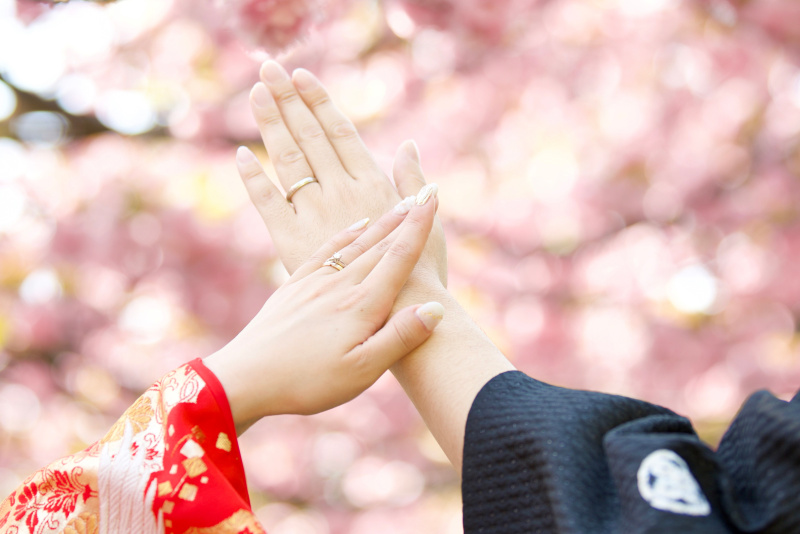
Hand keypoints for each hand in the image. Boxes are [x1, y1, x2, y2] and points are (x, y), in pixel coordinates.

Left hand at [204, 194, 443, 429]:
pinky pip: (325, 251)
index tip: (433, 196)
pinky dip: (344, 235)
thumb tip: (436, 307)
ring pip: (354, 244)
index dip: (419, 227)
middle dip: (405, 218)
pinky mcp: (294, 287)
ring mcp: (314, 283)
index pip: (399, 258)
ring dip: (380, 223)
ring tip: (398, 204)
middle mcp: (339, 286)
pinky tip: (353, 229)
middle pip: (379, 244)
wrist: (244, 378)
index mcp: (362, 305)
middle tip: (423, 191)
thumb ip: (400, 338)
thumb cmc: (307, 382)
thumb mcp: (362, 371)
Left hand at [237, 60, 446, 285]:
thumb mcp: (428, 235)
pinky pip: (268, 203)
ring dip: (272, 124)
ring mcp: (313, 218)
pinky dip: (254, 178)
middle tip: (270, 68)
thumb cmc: (418, 282)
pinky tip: (241, 154)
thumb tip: (412, 154)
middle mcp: (340, 196)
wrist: (392, 319)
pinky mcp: (290, 243)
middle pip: (311, 139)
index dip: (321, 104)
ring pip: (288, 161)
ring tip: (257, 91)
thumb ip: (416, 193)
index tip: (303, 77)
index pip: (343, 135)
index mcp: (373, 190)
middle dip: (290, 101)